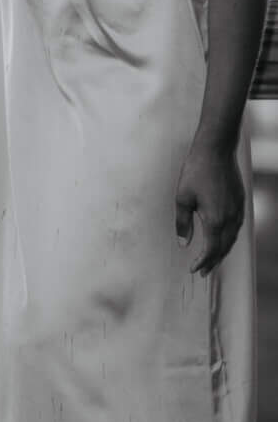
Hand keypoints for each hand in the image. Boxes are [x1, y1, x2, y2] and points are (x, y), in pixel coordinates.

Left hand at [174, 134, 245, 275]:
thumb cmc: (196, 171)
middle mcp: (230, 218)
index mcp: (215, 220)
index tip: (194, 270)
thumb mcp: (182, 198)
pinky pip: (235, 228)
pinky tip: (221, 238)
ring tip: (211, 259)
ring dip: (222, 251)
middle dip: (213, 261)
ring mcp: (237, 210)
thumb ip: (183, 223)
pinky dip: (228, 238)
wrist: (216, 150)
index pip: (210, 250)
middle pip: (224, 248)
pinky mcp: (240, 203)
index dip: (202, 262)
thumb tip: (184, 243)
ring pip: (232, 239)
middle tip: (203, 271)